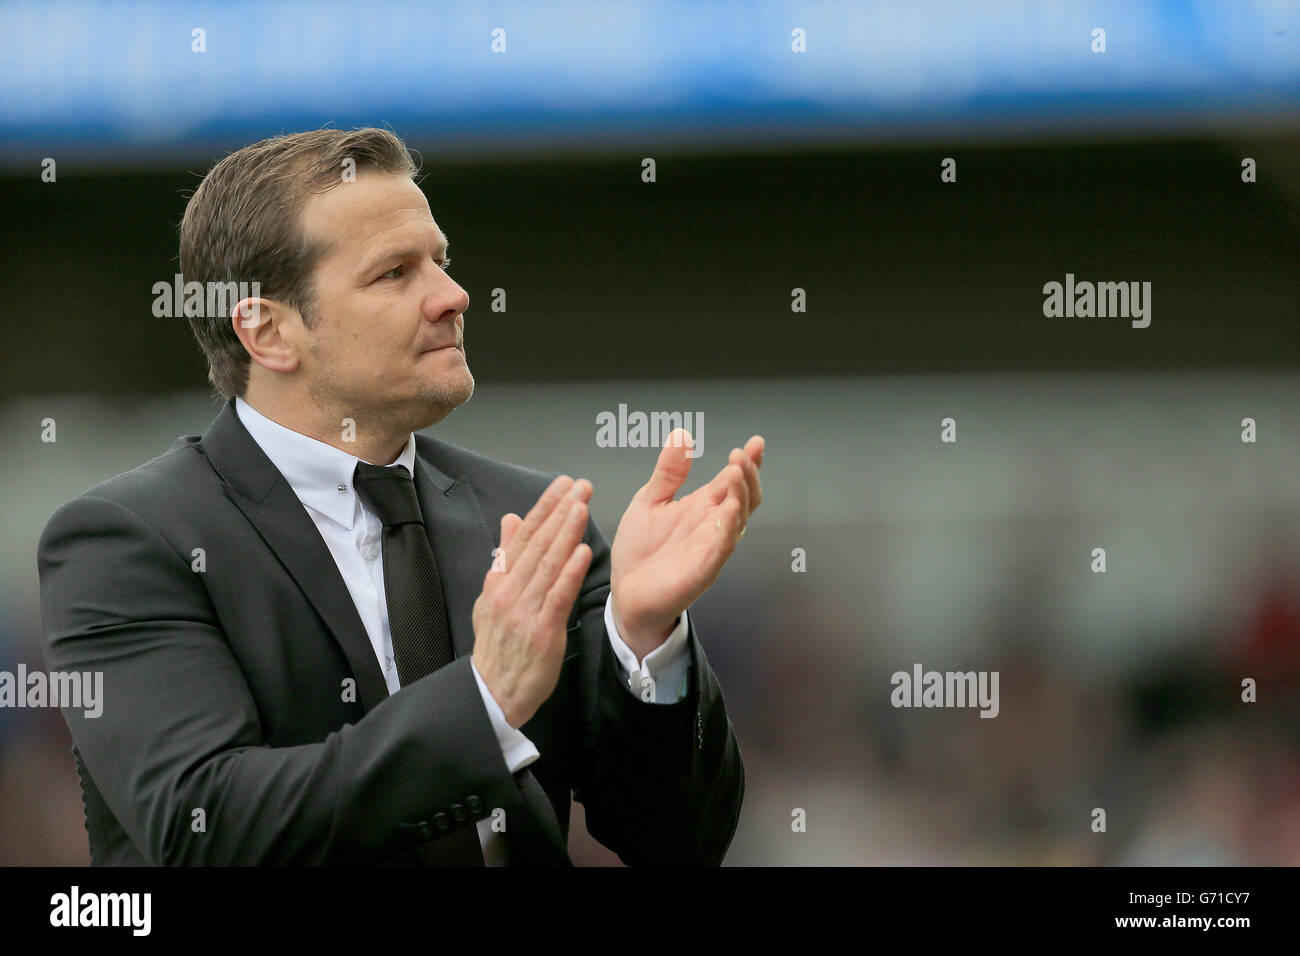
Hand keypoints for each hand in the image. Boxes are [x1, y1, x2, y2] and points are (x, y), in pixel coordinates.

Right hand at [471, 475, 593, 728]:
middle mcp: (510, 591)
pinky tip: (582, 553)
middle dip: (559, 511)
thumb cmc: (498, 646)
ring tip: (581, 507)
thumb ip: (505, 558)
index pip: (522, 536)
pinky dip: (569, 573)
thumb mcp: (492, 597)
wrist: (492, 692)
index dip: (543, 508)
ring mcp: (525, 611)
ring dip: (565, 533)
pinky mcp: (542, 631)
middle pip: (536, 544)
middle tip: (579, 486)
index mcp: (499, 581)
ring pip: (547, 565)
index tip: (562, 486)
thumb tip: (511, 520)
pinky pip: (557, 597)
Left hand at [610, 431, 763, 659]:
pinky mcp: (702, 570)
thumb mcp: (649, 501)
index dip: (747, 462)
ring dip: (742, 494)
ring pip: (738, 520)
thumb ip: (667, 472)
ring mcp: (710, 547)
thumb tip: (681, 435)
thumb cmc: (639, 550)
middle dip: (748, 474)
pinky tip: (730, 509)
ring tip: (736, 471)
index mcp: (702, 506)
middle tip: (741, 454)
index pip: (732, 480)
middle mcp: (712, 525)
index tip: (755, 443)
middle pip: (744, 496)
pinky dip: (728, 528)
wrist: (625, 592)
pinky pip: (722, 548)